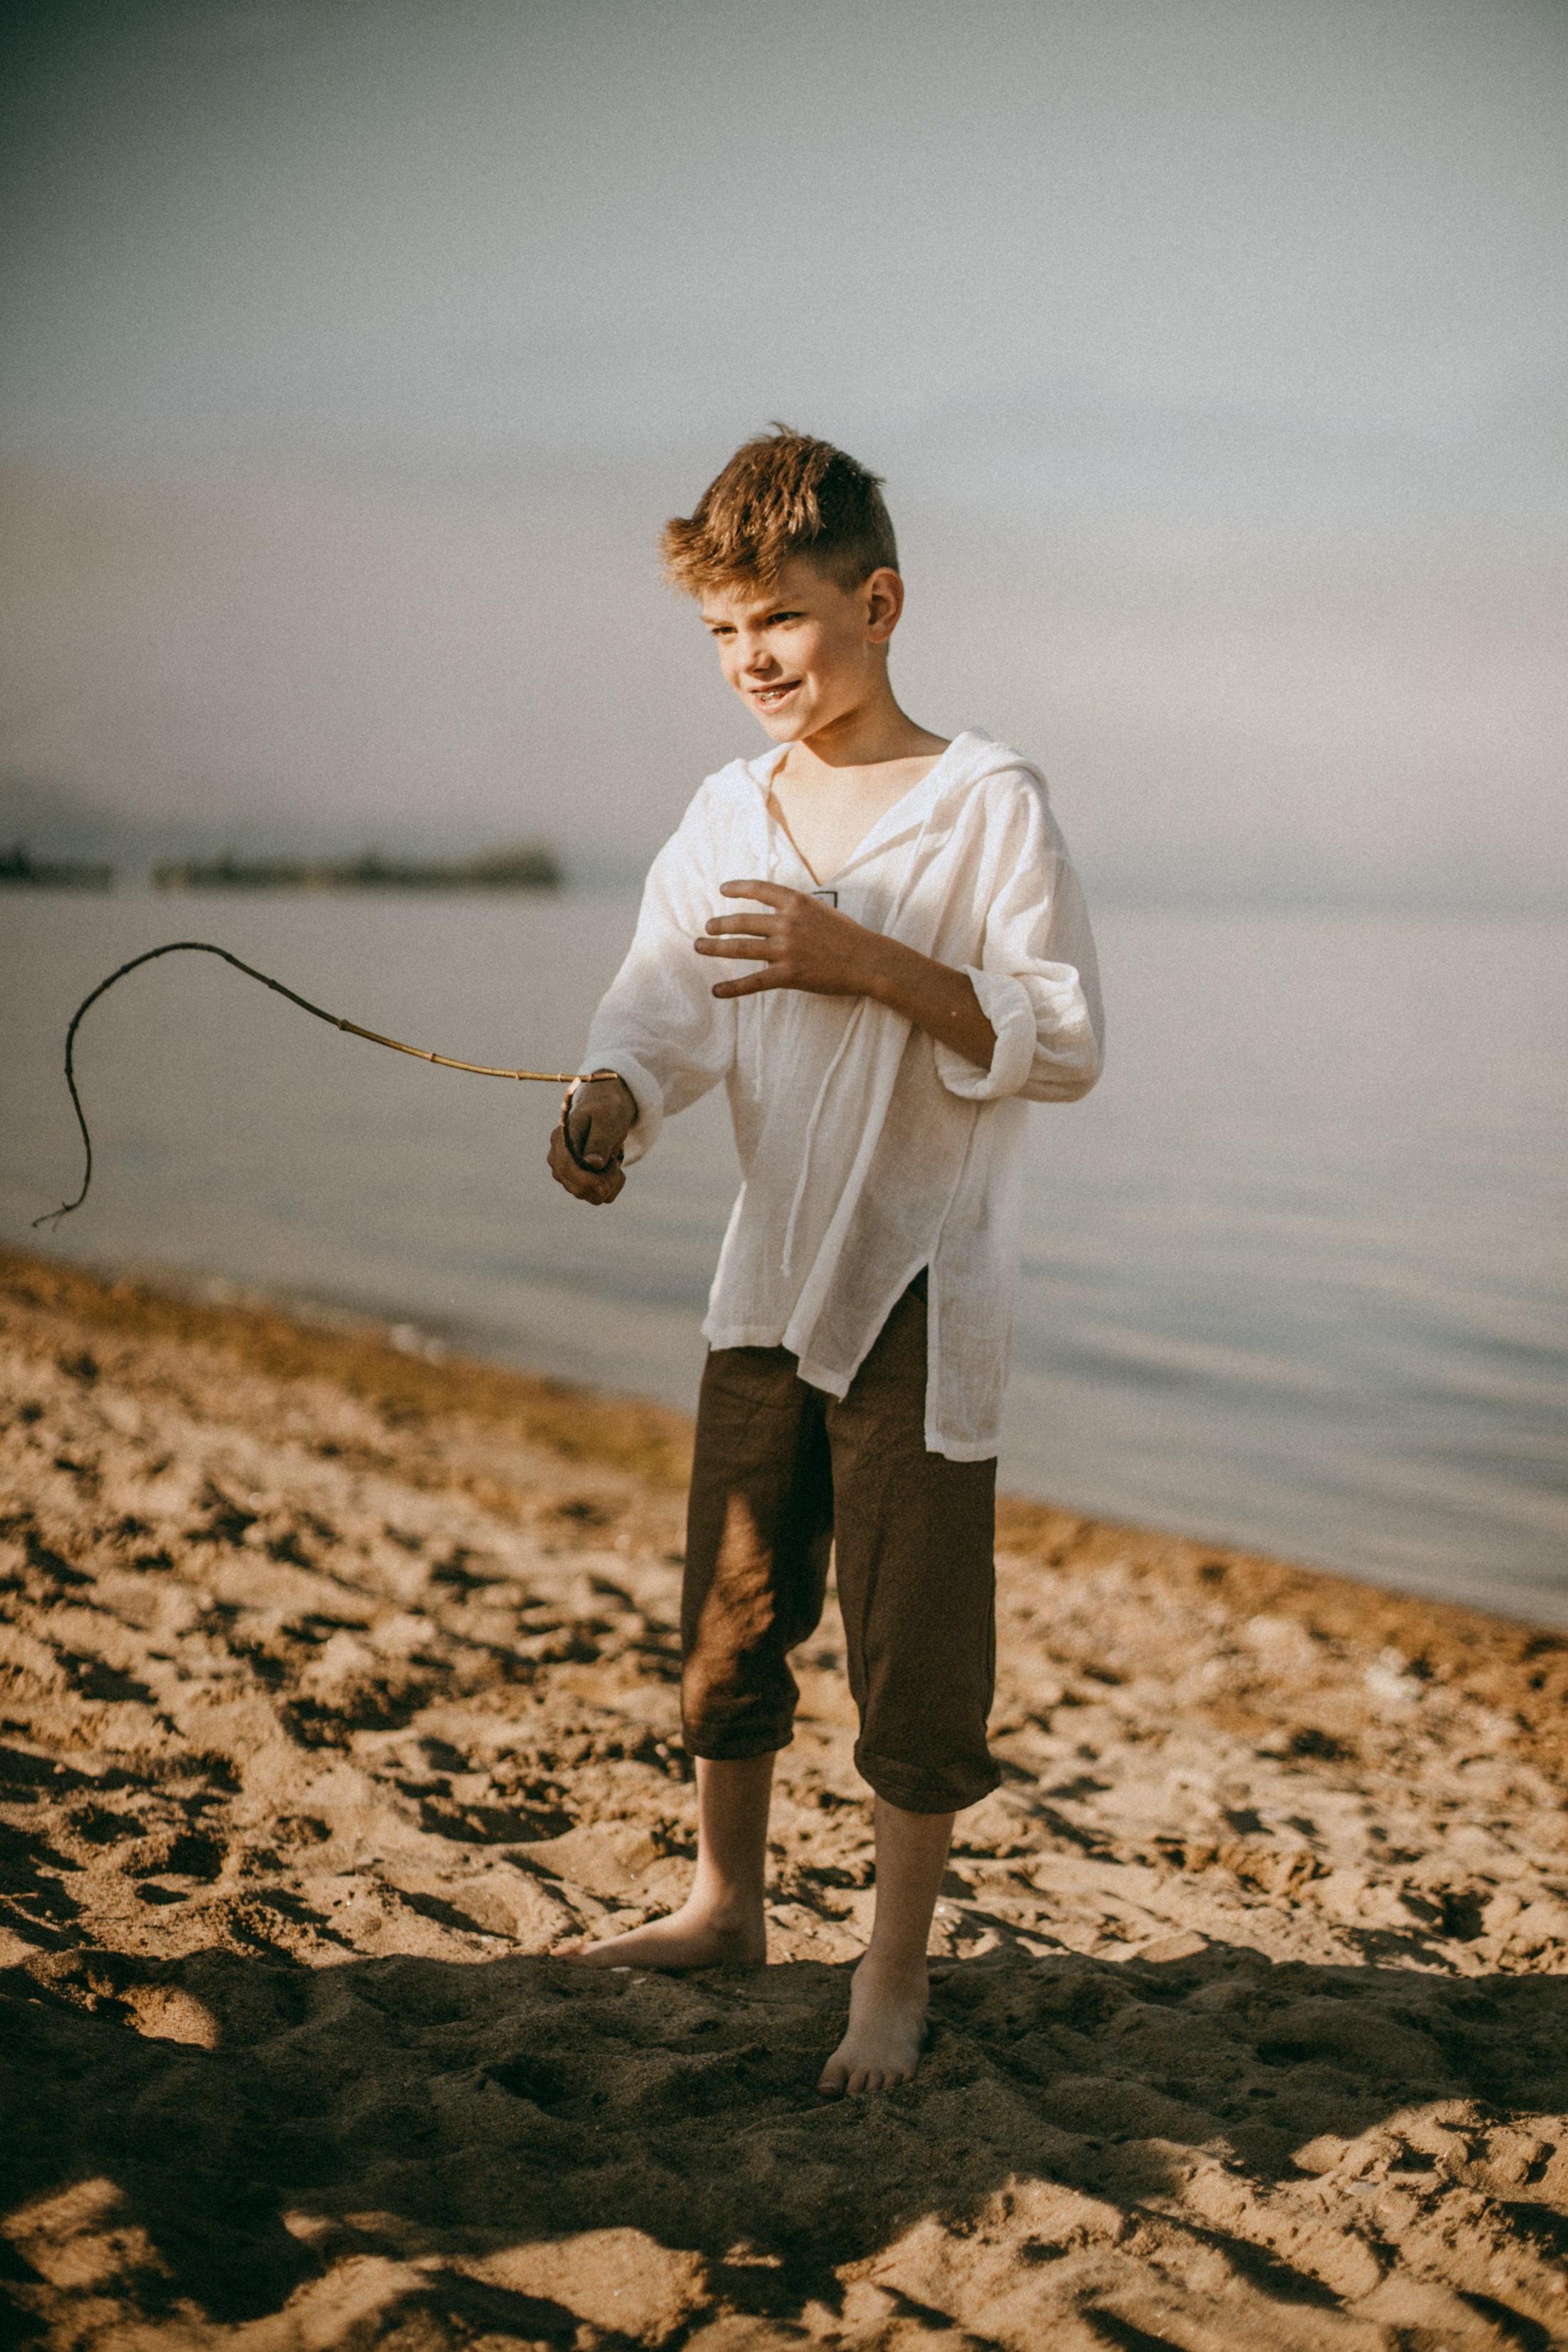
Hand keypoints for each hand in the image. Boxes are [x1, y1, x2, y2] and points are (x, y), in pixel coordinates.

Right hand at [547, 1074, 634, 1204]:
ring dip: (610, 1181)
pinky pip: (601, 1197)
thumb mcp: (607, 1120)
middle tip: (616, 1157)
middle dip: (604, 1179)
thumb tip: (593, 1164)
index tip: (605, 1186)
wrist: (607, 1112)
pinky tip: (613, 1167)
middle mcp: (558, 1160)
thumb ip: (599, 1141)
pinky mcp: (580, 1184)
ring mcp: (567, 1175)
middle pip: (577, 1188)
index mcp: (560, 1140)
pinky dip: (614, 1185)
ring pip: (591, 1196)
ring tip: (614, 1158)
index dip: (585, 1180)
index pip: (565, 1167)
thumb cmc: (606, 1111)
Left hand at [697, 880, 998, 1066]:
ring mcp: (787, 949)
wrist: (871, 961)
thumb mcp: (824, 913)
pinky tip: (716, 989)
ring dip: (717, 947)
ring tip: (700, 946)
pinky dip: (732, 987)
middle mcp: (788, 923)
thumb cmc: (851, 938)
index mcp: (798, 902)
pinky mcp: (789, 974)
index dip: (739, 888)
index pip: (760, 890)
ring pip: (742, 947)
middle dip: (720, 924)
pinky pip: (754, 981)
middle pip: (744, 921)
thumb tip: (778, 914)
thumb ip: (799, 912)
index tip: (722, 890)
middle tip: (707, 926)